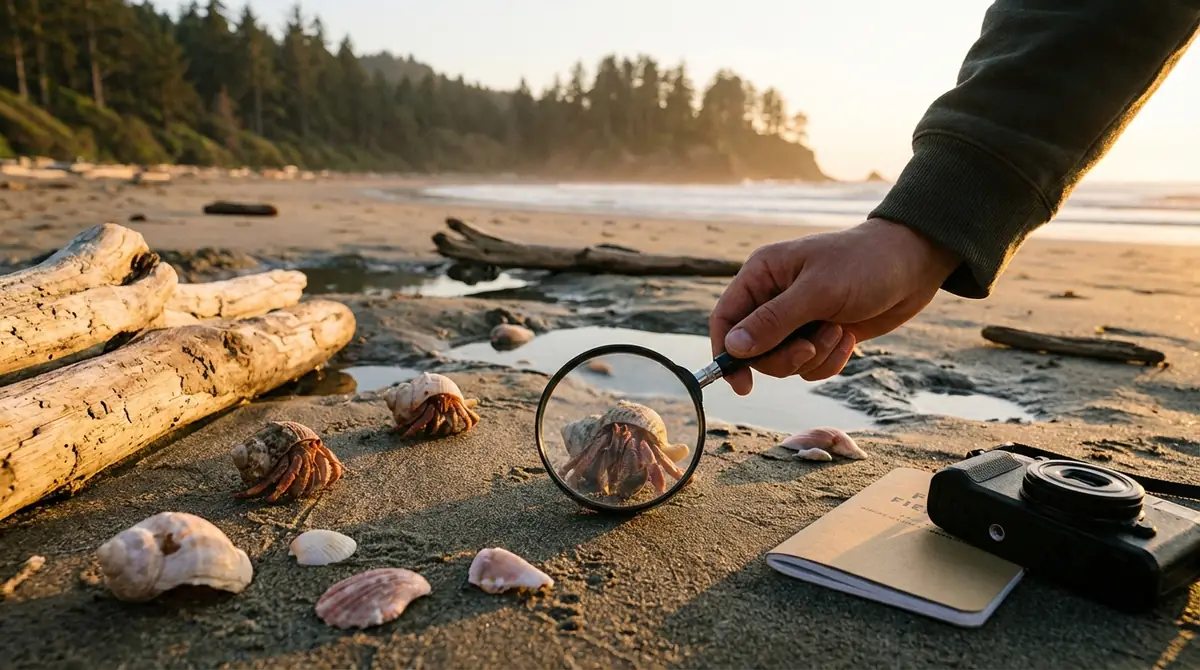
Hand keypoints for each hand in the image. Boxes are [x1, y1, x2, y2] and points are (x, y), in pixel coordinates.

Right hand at [709, 218, 960, 394]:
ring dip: (813, 357)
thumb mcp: (817, 292)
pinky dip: (830, 361)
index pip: (725, 319)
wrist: (914, 264)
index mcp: (762, 275)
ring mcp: (798, 318)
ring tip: (838, 332)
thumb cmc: (864, 264)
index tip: (742, 384)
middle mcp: (774, 297)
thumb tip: (733, 348)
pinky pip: (810, 366)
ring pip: (784, 362)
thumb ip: (773, 321)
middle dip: (784, 357)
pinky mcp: (820, 335)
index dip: (726, 353)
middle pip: (754, 350)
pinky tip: (849, 338)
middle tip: (810, 349)